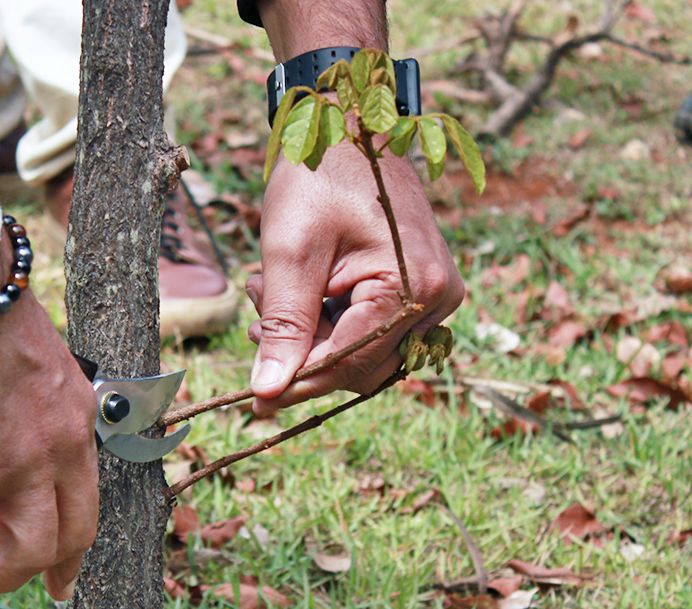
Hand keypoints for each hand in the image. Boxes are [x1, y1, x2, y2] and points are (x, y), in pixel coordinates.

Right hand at [0, 291, 98, 608]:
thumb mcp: (31, 356)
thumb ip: (29, 395)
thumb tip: (3, 413)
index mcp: (80, 414)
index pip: (89, 493)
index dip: (78, 536)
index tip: (68, 563)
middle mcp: (64, 446)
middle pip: (72, 532)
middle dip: (53, 567)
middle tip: (40, 587)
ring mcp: (22, 463)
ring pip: (27, 549)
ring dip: (2, 577)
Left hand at [247, 140, 463, 414]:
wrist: (346, 125)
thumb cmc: (318, 176)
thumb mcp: (291, 252)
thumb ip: (284, 325)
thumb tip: (270, 392)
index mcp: (415, 286)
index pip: (351, 362)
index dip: (300, 381)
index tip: (254, 400)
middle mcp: (437, 298)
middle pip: (361, 365)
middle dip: (303, 354)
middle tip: (254, 321)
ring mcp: (433, 295)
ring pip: (363, 353)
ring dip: (310, 338)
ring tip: (266, 293)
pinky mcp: (417, 289)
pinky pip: (369, 330)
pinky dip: (326, 323)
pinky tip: (292, 292)